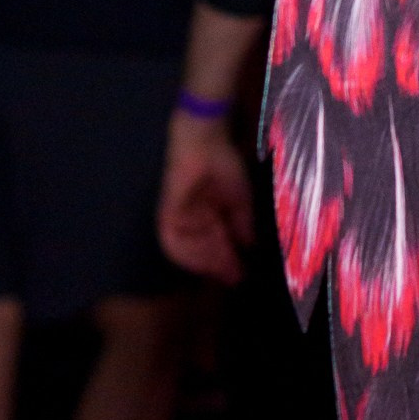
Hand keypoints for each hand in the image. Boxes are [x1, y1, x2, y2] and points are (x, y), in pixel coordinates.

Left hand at [159, 114, 253, 283]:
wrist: (205, 141)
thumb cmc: (223, 162)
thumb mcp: (241, 198)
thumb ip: (243, 223)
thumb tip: (250, 247)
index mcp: (209, 212)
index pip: (217, 243)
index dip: (227, 259)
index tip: (242, 273)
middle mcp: (193, 218)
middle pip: (203, 250)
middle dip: (219, 265)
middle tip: (235, 278)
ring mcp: (180, 217)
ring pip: (190, 250)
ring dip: (206, 262)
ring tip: (225, 270)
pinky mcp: (168, 213)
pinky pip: (173, 242)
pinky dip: (188, 254)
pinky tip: (205, 261)